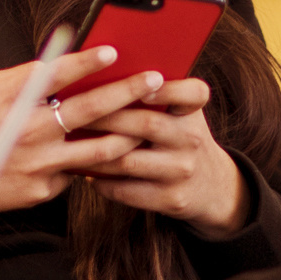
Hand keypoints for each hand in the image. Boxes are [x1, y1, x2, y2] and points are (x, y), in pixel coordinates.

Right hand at [0, 46, 159, 220]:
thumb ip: (26, 77)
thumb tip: (62, 60)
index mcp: (15, 103)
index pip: (58, 74)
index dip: (88, 61)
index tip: (114, 50)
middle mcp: (31, 134)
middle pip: (90, 109)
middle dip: (128, 91)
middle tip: (155, 79)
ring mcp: (41, 165)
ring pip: (101, 149)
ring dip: (129, 133)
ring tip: (149, 120)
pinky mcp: (46, 190)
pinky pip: (79, 171)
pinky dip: (96, 160)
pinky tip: (113, 151)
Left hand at [79, 77, 246, 232]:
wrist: (211, 187)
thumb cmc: (179, 138)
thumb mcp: (179, 115)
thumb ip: (152, 97)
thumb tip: (96, 79)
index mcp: (193, 113)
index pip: (193, 93)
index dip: (168, 89)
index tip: (144, 84)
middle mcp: (192, 140)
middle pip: (146, 124)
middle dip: (106, 116)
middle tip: (73, 110)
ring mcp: (181, 171)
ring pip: (128, 161)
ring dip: (94, 153)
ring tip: (69, 143)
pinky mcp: (171, 199)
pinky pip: (127, 190)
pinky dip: (102, 182)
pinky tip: (85, 172)